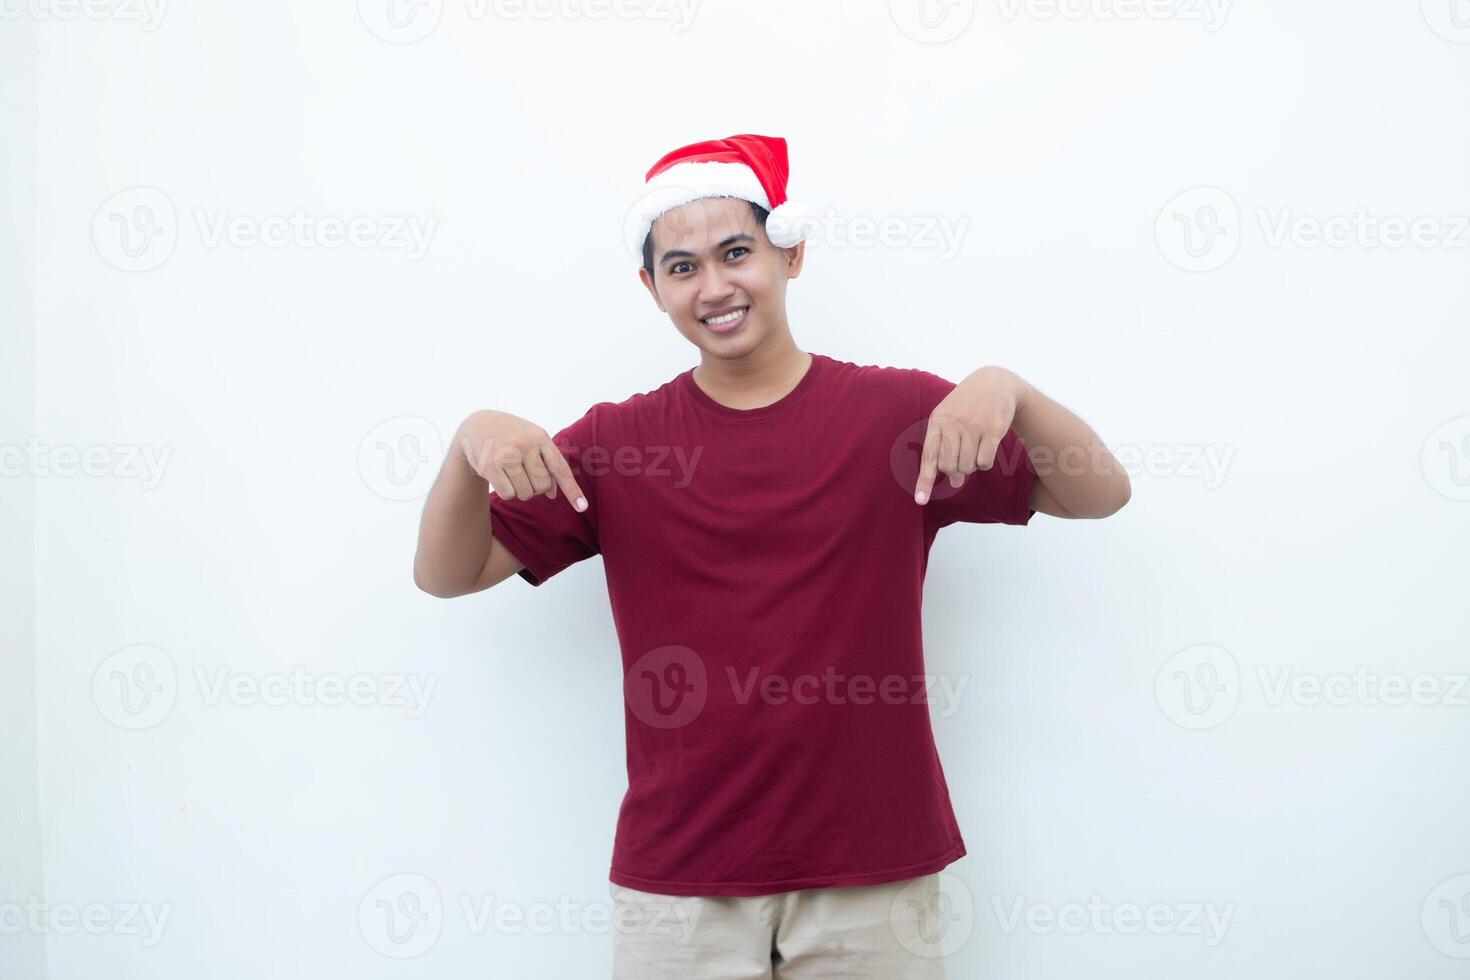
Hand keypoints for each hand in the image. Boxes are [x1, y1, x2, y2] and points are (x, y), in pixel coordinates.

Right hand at [458, 410, 587, 511]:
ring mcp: (507, 454)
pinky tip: (500, 477)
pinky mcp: (490, 466)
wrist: (476, 425)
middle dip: (535, 487)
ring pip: (525, 493)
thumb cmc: (512, 437)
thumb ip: (547, 464)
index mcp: (540, 437)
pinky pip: (508, 494)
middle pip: (542, 486)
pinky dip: (507, 492)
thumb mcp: (533, 442)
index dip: (572, 490)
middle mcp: (525, 444)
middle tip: (524, 474)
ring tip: (511, 473)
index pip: (560, 469)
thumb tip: (553, 494)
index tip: (583, 508)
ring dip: (520, 490)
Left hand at [915, 366, 1029, 504]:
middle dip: (956, 471)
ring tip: (974, 450)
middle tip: (962, 461)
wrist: (995, 382)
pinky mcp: (993, 429)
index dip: (924, 481)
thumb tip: (955, 483)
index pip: (929, 457)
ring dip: (971, 466)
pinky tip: (986, 449)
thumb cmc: (967, 405)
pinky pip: (985, 462)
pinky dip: (985, 463)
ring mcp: (974, 426)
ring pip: (968, 467)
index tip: (920, 501)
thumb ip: (947, 450)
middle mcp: (954, 423)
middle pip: (950, 467)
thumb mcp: (950, 420)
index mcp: (937, 421)